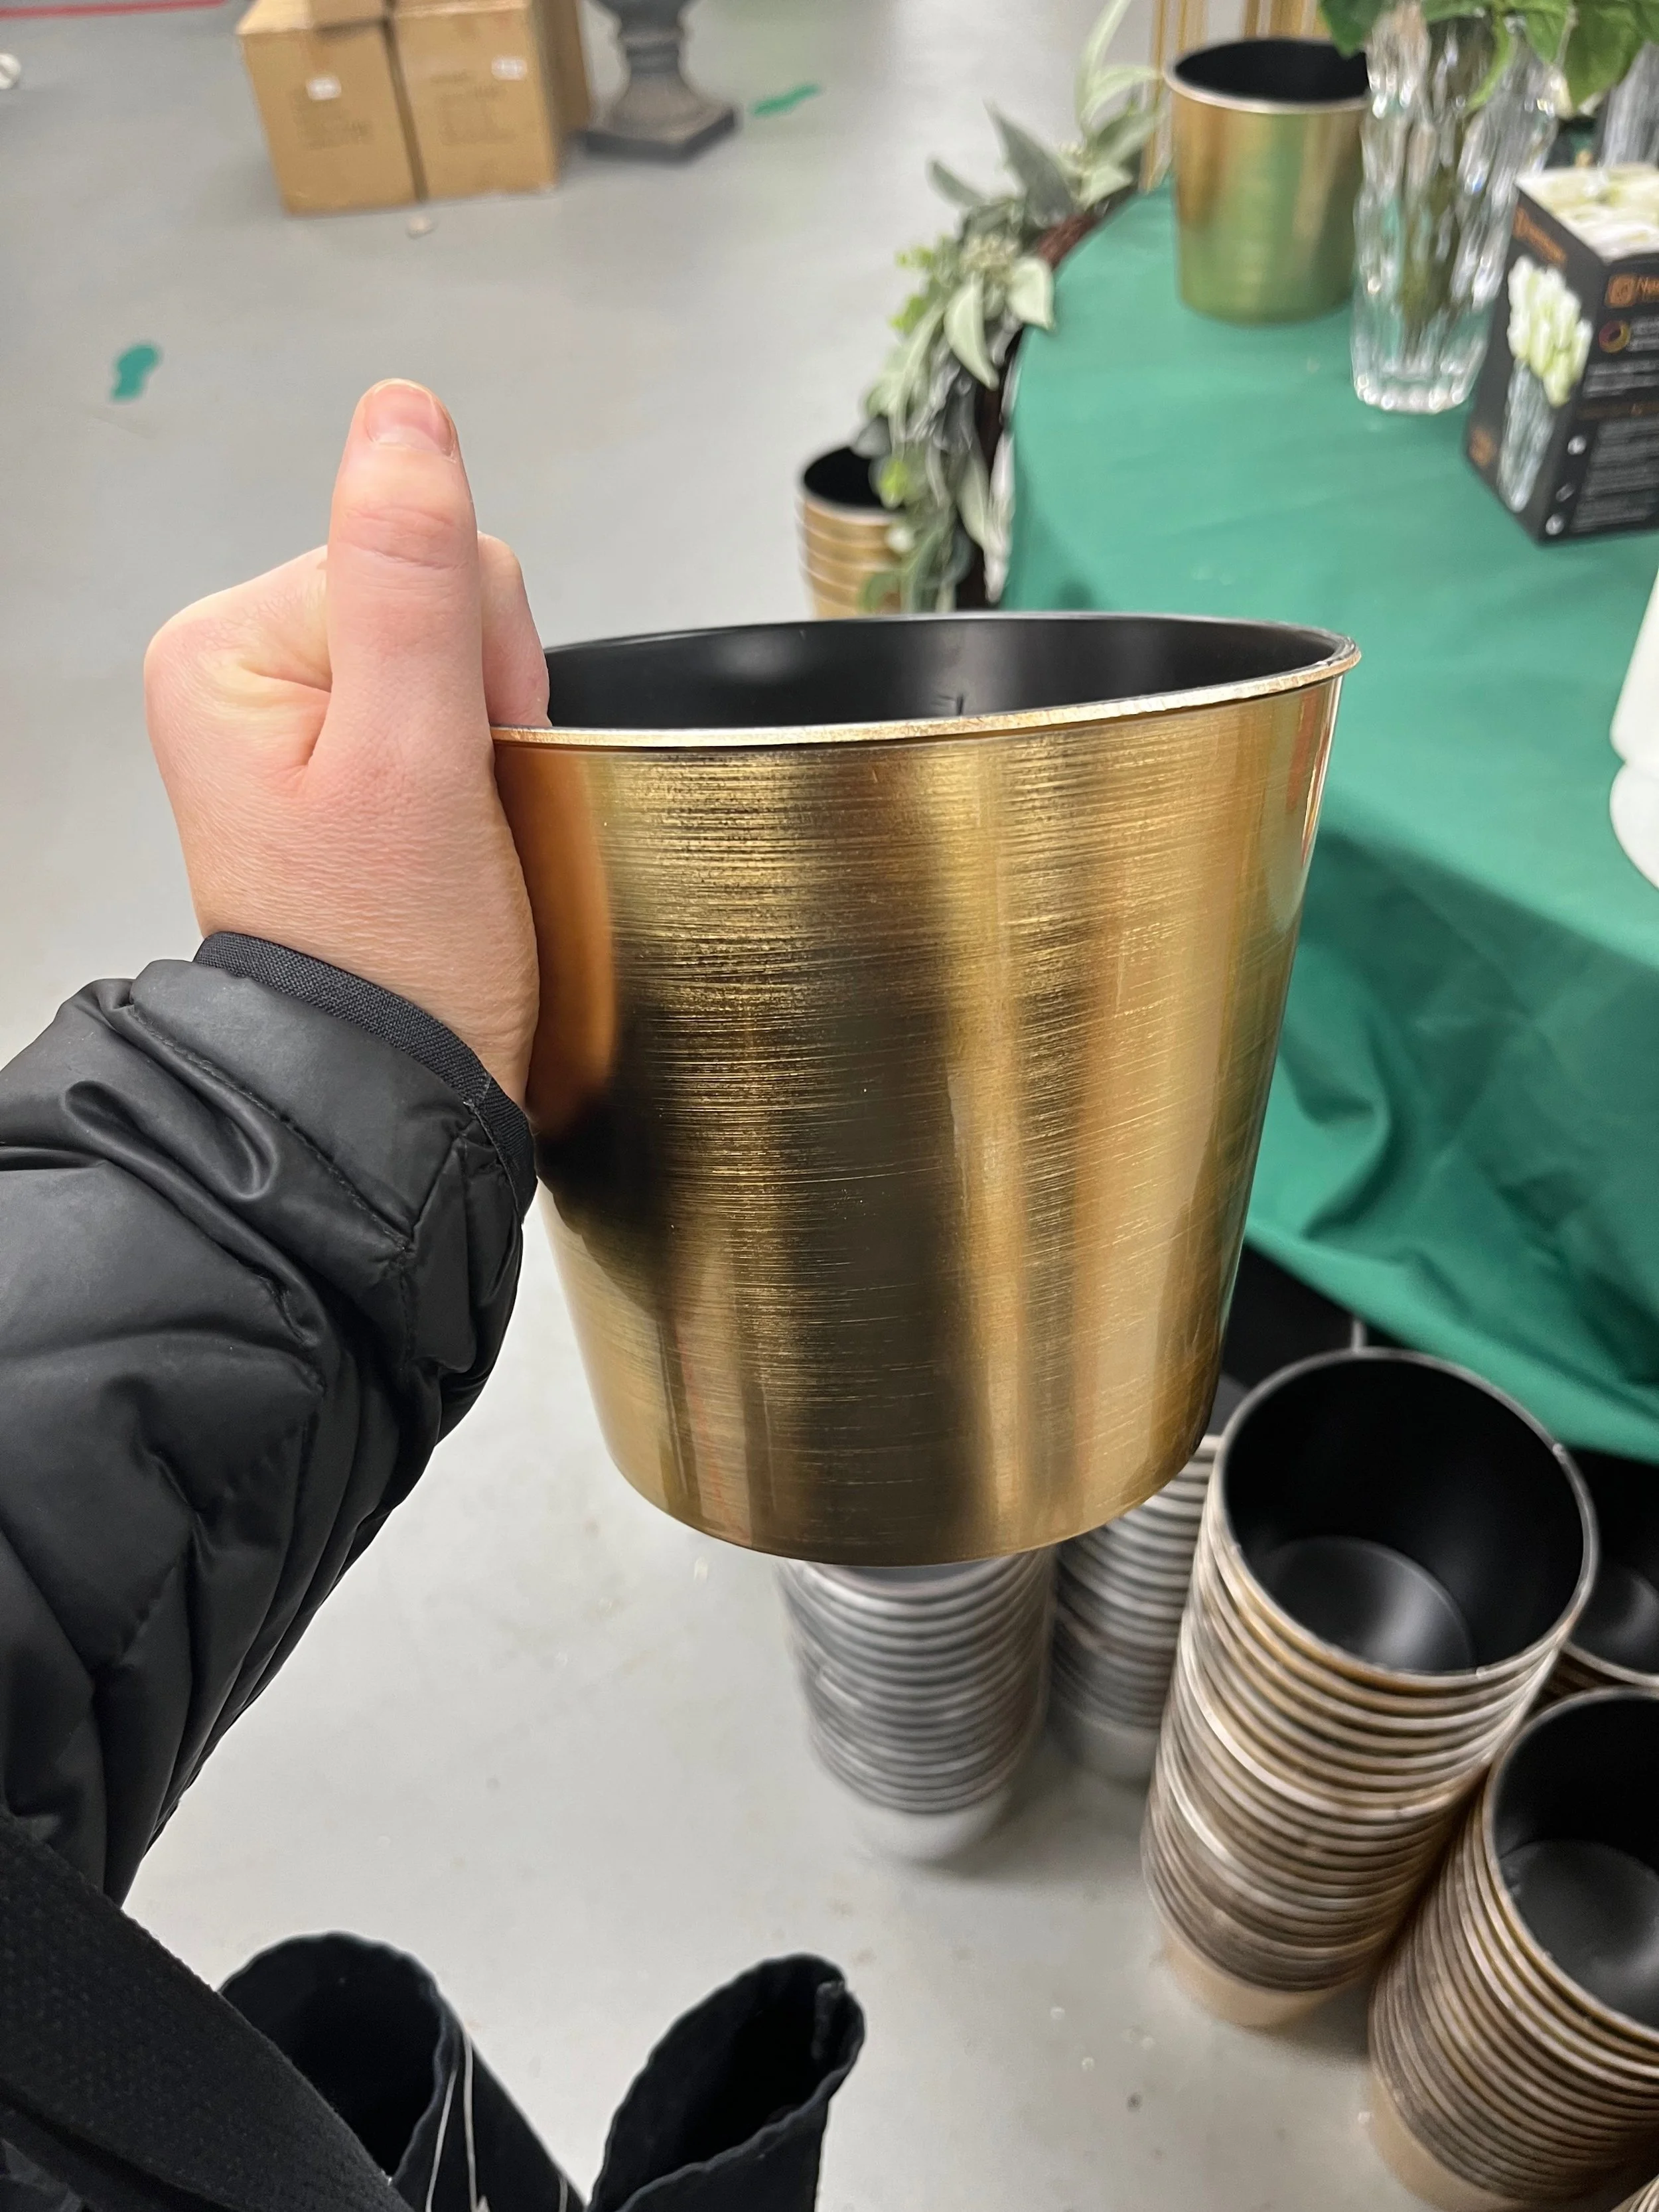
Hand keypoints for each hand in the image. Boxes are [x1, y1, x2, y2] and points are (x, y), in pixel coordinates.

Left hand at [145, 380, 544, 1103]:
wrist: (393, 1088)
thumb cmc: (395, 961)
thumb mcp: (415, 762)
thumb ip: (413, 582)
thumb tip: (404, 417)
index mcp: (227, 648)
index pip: (418, 553)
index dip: (485, 659)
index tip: (468, 768)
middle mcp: (243, 670)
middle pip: (434, 592)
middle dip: (482, 697)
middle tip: (459, 814)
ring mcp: (291, 717)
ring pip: (454, 647)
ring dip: (485, 732)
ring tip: (453, 831)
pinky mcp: (340, 759)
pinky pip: (447, 699)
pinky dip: (476, 756)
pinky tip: (454, 824)